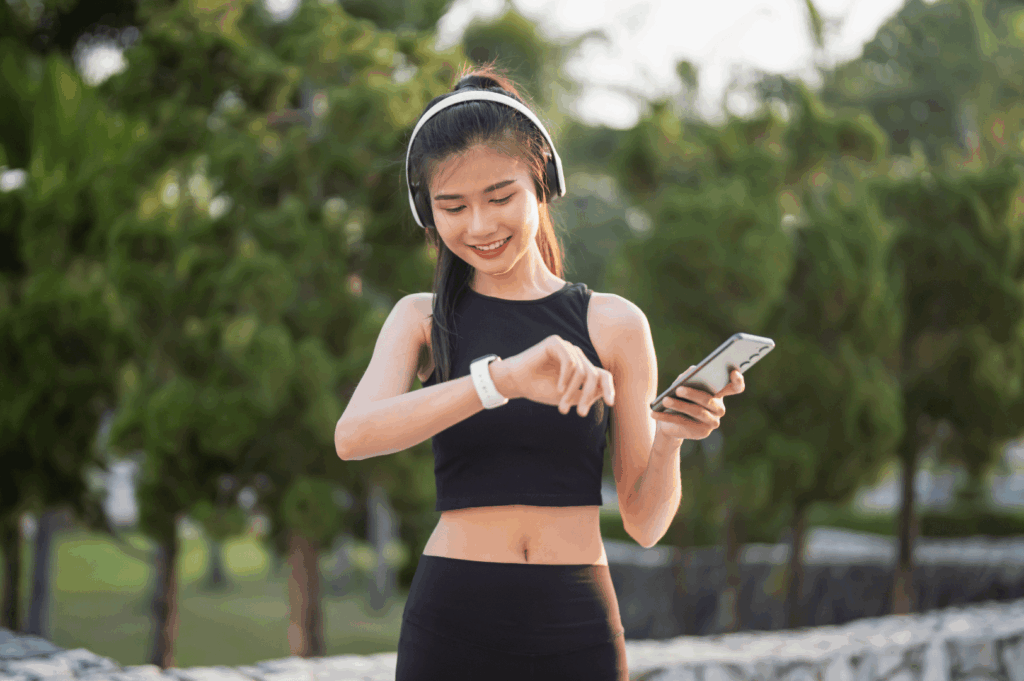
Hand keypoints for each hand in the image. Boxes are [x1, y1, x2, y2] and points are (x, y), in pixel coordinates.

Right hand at [493, 335, 614, 416]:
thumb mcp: (568, 397)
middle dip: (587, 396)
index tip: (611, 404)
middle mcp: (577, 356)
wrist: (517, 382)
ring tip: (562, 406)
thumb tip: (605, 392)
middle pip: (593, 374)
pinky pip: (569, 361)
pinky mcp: (556, 343)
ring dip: (573, 391)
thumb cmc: (541, 389)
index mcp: (582, 368)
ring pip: (581, 370)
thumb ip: (586, 395)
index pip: (603, 375)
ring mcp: (567, 348)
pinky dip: (565, 378)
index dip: (609, 388)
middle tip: (580, 413)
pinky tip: (558, 390)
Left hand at [651, 367, 744, 440]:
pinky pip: (684, 423)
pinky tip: (655, 413)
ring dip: (679, 406)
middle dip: (693, 394)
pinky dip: (667, 418)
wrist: (669, 421)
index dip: (738, 381)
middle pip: (709, 400)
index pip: (736, 387)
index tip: (733, 373)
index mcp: (720, 393)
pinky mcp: (702, 432)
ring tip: (665, 401)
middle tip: (679, 389)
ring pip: (697, 412)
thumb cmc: (678, 396)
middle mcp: (720, 408)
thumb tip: (693, 371)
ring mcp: (713, 422)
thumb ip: (688, 376)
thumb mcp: (681, 383)